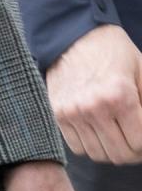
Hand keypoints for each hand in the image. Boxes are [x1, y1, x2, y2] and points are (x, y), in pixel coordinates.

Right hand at [46, 24, 141, 163]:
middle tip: (137, 140)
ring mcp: (72, 112)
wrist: (72, 36)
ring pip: (98, 154)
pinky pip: (78, 147)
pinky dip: (92, 145)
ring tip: (119, 136)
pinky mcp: (58, 114)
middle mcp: (93, 108)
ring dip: (113, 150)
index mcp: (119, 96)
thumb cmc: (113, 52)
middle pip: (120, 155)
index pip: (139, 143)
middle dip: (134, 152)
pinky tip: (99, 131)